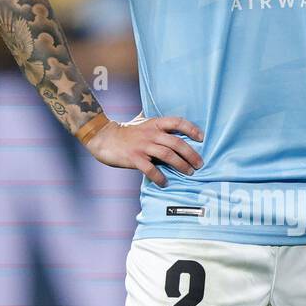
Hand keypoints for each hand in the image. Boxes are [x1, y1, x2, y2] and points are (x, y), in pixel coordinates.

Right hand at [84, 114, 203, 187]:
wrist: (103, 137)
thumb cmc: (126, 132)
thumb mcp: (144, 124)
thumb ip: (158, 127)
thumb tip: (177, 132)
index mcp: (155, 123)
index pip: (177, 122)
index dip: (191, 129)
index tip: (202, 138)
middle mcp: (151, 133)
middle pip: (176, 143)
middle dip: (191, 154)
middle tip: (199, 164)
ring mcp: (142, 146)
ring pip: (167, 155)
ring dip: (181, 165)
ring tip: (189, 173)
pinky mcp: (134, 158)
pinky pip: (150, 169)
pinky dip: (160, 177)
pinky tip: (165, 183)